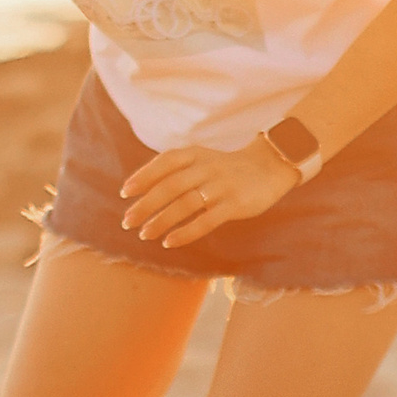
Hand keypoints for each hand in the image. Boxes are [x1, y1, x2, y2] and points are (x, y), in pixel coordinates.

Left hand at [119, 135, 300, 248]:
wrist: (270, 167)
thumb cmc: (227, 168)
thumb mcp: (202, 159)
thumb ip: (177, 170)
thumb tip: (143, 191)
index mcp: (196, 154)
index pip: (164, 163)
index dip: (143, 177)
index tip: (125, 193)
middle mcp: (206, 168)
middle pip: (170, 186)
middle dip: (145, 205)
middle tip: (127, 222)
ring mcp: (221, 187)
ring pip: (185, 205)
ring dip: (161, 221)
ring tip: (145, 234)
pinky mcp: (234, 205)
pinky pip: (205, 221)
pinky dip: (185, 233)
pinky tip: (169, 242)